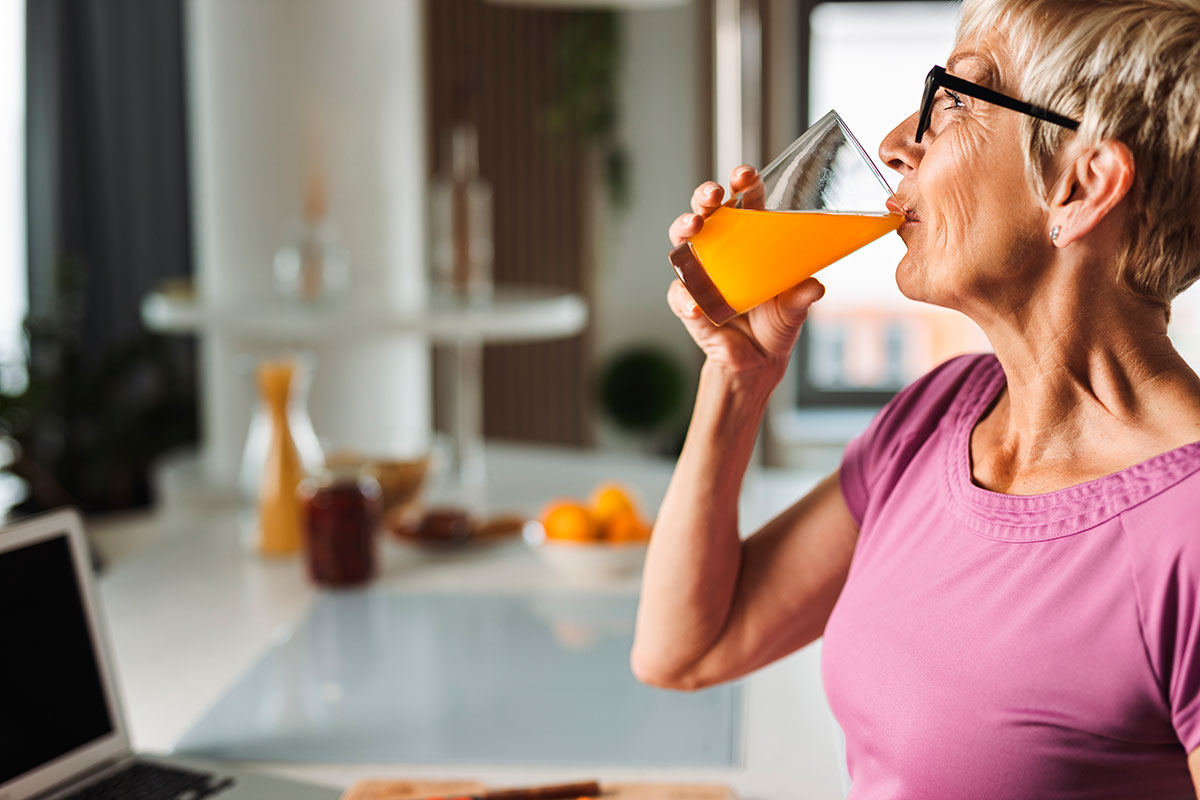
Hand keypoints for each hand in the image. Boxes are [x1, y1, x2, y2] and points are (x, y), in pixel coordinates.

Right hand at [667, 165, 824, 378]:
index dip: (743, 184)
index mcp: (750, 241)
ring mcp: (701, 274)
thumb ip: (801, 297)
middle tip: (713, 195)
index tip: (745, 175)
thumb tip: (814, 287)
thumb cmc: (776, 323)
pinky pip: (680, 295)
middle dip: (705, 197)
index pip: (744, 202)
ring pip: (682, 242)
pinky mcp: (688, 302)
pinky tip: (695, 304)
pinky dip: (685, 299)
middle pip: (706, 212)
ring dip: (684, 228)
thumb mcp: (794, 308)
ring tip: (693, 227)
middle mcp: (720, 250)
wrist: (758, 361)